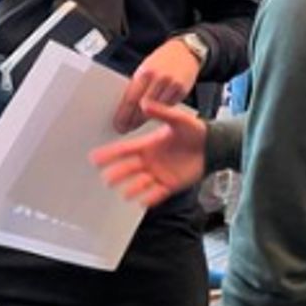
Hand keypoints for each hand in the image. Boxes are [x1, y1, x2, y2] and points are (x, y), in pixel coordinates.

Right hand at [90, 98, 207, 207]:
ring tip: (125, 193)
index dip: (109, 154)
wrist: (212, 146)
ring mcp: (159, 173)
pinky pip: (157, 193)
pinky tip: (142, 202)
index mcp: (148, 145)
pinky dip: (149, 198)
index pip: (124, 150)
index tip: (94, 157)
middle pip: (129, 168)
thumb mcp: (178, 119)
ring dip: (132, 188)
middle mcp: (150, 160)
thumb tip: (144, 103)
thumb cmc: (195, 131)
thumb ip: (162, 112)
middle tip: (106, 178)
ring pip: (140, 183)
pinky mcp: (170, 184)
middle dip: (117, 173)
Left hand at [112, 37, 204, 130]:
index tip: (118, 124)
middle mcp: (159, 79)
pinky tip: (153, 116)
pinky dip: (160, 113)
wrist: (185, 50)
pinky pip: (168, 107)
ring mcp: (172, 85)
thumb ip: (137, 84)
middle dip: (132, 120)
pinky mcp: (182, 91)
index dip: (123, 115)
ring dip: (145, 119)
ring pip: (156, 110)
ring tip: (136, 124)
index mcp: (145, 72)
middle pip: (142, 108)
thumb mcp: (145, 67)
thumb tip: (125, 105)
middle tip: (125, 128)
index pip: (131, 99)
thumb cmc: (162, 59)